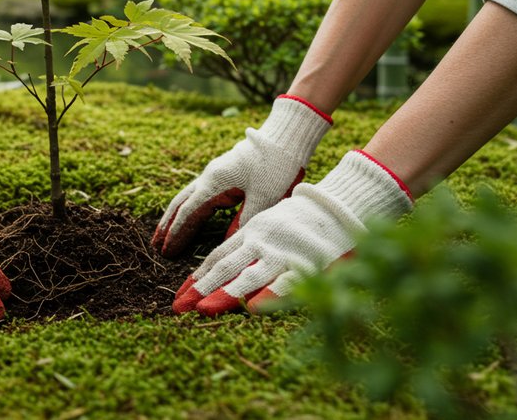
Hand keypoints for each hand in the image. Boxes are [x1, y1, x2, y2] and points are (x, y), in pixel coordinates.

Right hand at [152, 95, 331, 256]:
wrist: (284, 138)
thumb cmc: (277, 167)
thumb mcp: (264, 199)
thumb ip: (243, 223)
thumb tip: (225, 246)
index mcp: (215, 184)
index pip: (189, 214)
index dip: (177, 234)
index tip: (167, 253)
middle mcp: (209, 177)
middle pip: (180, 204)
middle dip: (167, 226)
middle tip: (155, 246)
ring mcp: (214, 172)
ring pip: (187, 197)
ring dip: (174, 215)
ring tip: (164, 233)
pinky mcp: (223, 172)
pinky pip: (198, 192)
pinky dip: (188, 207)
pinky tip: (189, 214)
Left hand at [173, 150, 410, 315]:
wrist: (338, 206)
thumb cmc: (301, 221)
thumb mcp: (268, 223)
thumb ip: (246, 244)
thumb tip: (220, 269)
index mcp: (252, 231)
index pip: (217, 257)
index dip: (197, 278)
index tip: (180, 297)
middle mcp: (262, 241)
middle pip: (225, 267)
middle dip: (201, 290)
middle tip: (178, 310)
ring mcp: (284, 252)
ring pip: (249, 275)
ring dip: (225, 294)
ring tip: (203, 310)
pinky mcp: (308, 262)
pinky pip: (286, 282)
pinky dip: (270, 295)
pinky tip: (253, 309)